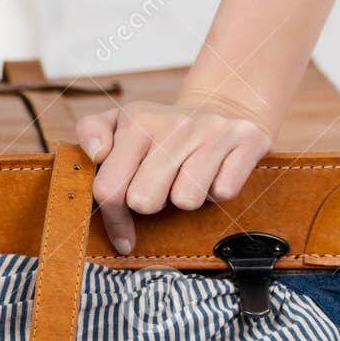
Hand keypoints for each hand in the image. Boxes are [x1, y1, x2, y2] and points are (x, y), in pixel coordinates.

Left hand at [75, 96, 273, 254]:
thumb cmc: (159, 129)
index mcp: (137, 120)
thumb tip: (96, 154)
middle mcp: (175, 123)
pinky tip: (215, 174)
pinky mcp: (248, 141)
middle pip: (144, 200)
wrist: (222, 105)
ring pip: (186, 200)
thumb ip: (91, 133)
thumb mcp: (119, 122)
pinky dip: (218, 192)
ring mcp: (213, 131)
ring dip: (185, 198)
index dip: (113, 219)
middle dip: (149, 204)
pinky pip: (224, 193)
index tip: (121, 235)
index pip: (110, 187)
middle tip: (158, 189)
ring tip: (186, 178)